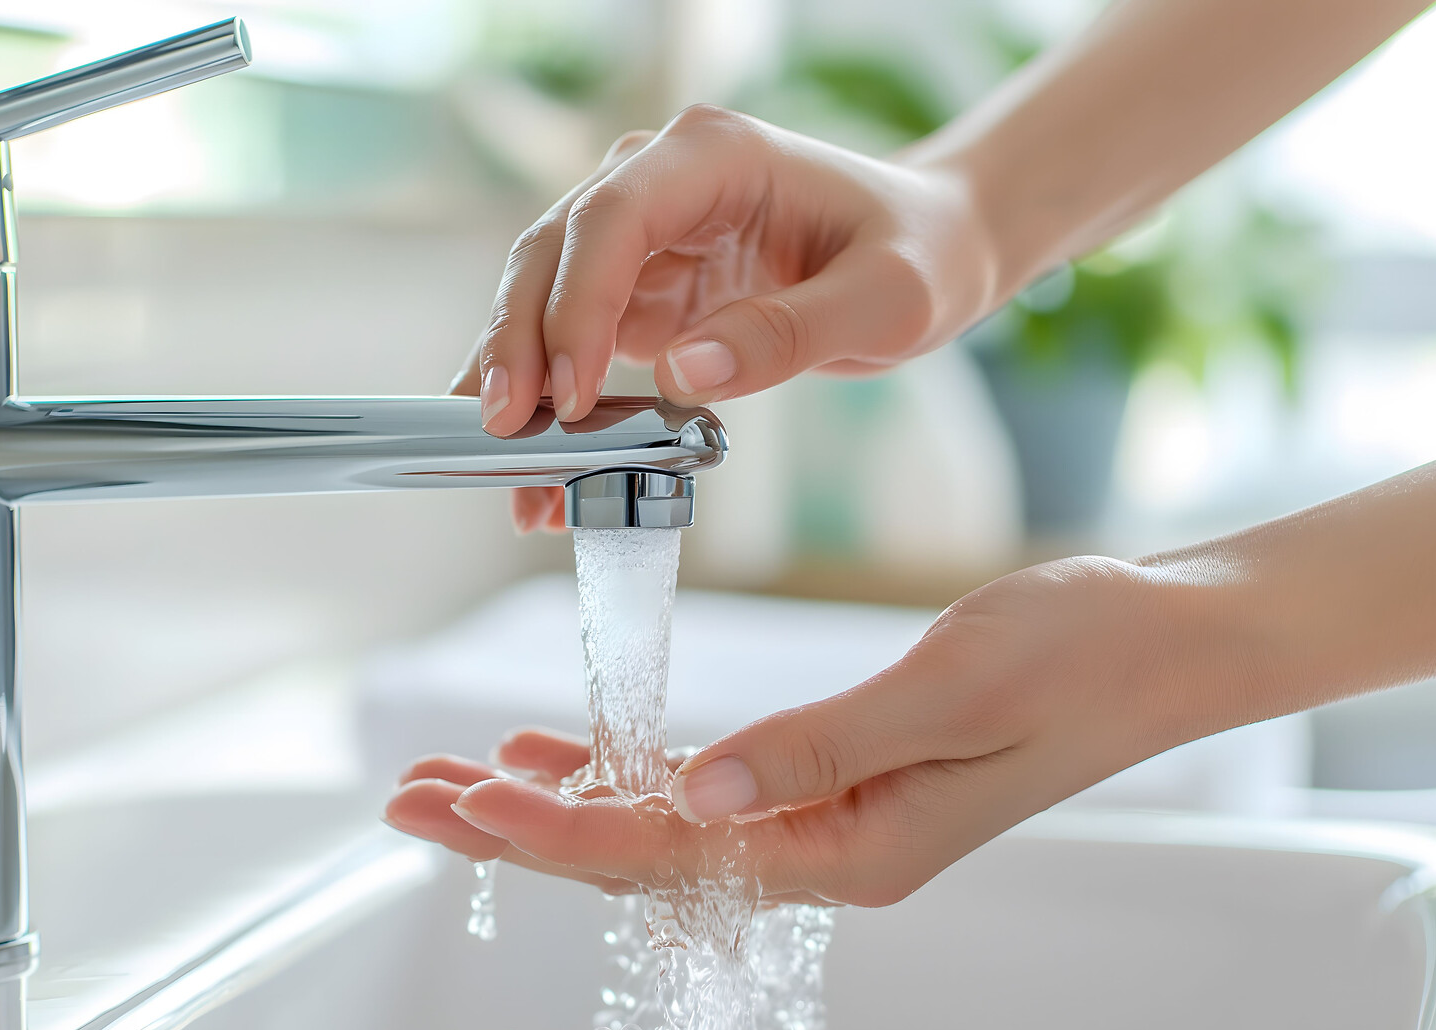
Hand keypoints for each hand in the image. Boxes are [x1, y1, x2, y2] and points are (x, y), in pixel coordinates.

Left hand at [384, 557, 1243, 905]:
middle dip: (519, 828)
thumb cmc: (1078, 656)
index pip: (666, 851)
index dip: (552, 826)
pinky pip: (705, 794)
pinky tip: (570, 750)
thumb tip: (694, 793)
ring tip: (459, 778)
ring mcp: (832, 822)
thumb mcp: (947, 688)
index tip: (462, 798)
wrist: (1165, 642)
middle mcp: (828, 851)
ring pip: (658, 827)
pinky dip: (626, 773)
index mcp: (848, 848)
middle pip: (638, 856)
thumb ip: (819, 748)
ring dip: (555, 801)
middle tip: (412, 797)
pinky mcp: (839, 782)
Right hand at [449, 104, 999, 533]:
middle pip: (553, 253)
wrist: (933, 250)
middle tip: (502, 432)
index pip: (612, 218)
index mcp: (715, 156)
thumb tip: (678, 375)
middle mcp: (661, 181)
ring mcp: (643, 238)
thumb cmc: (921, 254)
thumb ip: (787, 332)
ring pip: (544, 298)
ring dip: (518, 380)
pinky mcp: (640, 291)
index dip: (579, 303)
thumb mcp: (885, 299)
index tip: (573, 393)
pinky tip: (537, 467)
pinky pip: (573, 343)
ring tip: (506, 466)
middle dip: (519, 344)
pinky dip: (551, 403)